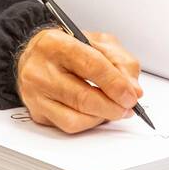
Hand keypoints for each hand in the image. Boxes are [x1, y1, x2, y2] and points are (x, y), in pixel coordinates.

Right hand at [16, 26, 142, 133]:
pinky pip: (67, 127)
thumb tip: (133, 89)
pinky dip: (88, 123)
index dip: (116, 84)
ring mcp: (35, 94)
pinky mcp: (36, 112)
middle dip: (113, 107)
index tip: (132, 95)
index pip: (91, 66)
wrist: (36, 55)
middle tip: (128, 107)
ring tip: (114, 110)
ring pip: (75, 118)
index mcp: (56, 43)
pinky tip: (96, 114)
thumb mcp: (98, 42)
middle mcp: (40, 69)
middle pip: (82, 97)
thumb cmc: (67, 48)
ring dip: (102, 118)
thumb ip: (120, 61)